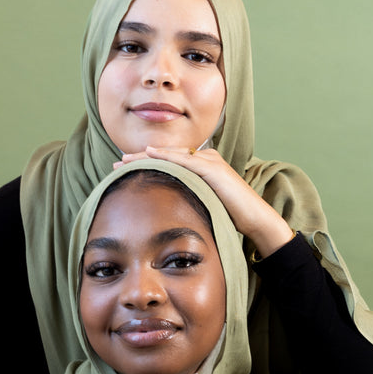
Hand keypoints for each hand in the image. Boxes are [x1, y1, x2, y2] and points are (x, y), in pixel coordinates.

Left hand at [117, 147, 293, 256]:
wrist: (255, 219)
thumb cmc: (232, 217)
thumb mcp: (204, 205)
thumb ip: (189, 200)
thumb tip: (170, 211)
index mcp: (203, 166)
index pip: (170, 162)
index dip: (147, 164)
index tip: (126, 169)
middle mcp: (206, 159)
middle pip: (167, 155)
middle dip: (140, 158)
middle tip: (117, 163)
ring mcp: (210, 162)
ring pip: (171, 155)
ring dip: (146, 156)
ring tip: (124, 160)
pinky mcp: (213, 169)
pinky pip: (185, 161)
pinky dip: (166, 156)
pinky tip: (150, 154)